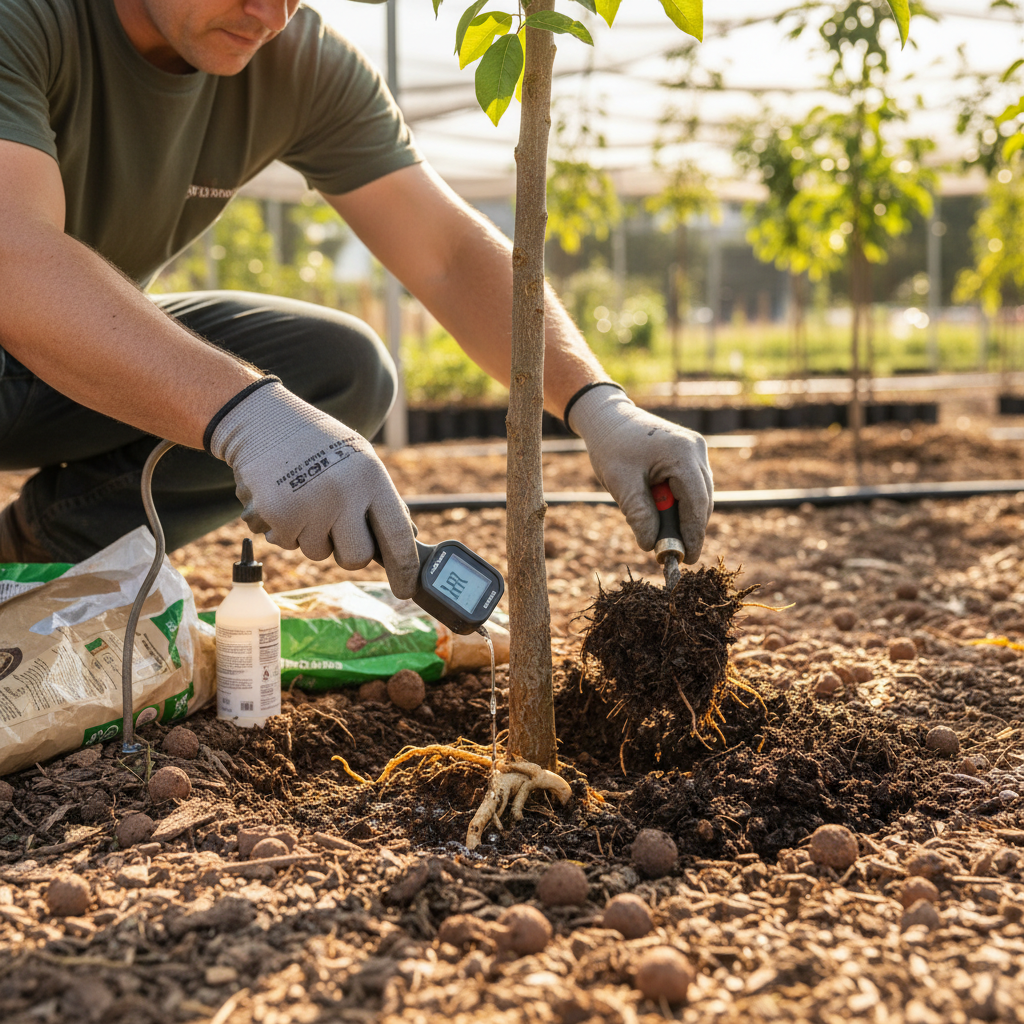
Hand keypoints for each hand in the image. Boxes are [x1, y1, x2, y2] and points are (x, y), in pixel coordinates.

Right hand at [207, 380, 419, 597]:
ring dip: (311, 535)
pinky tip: (283, 498)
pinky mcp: (278, 515)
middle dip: (347, 552)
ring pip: (319, 553)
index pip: (397, 534)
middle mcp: (344, 493)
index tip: (406, 589)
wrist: (261, 419)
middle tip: (335, 525)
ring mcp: (310, 505)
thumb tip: (406, 540)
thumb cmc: (317, 444)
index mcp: (372, 477)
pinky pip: (288, 544)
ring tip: (304, 497)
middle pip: (357, 557)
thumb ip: (381, 500)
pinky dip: (285, 529)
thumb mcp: (361, 461)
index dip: (404, 568)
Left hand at [568, 385, 712, 562]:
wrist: (608, 418)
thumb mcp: (620, 483)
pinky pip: (692, 485)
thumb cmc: (611, 447)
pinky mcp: (690, 452)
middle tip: (674, 553)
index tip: (687, 559)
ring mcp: (696, 449)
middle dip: (690, 529)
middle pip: (703, 500)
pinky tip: (664, 514)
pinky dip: (681, 503)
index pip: (696, 503)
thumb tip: (651, 545)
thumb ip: (638, 514)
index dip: (693, 534)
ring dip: (685, 516)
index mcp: (682, 454)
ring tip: (664, 535)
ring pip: (700, 494)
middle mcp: (696, 449)